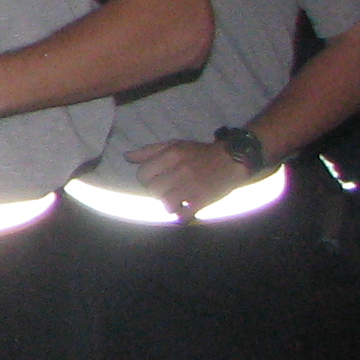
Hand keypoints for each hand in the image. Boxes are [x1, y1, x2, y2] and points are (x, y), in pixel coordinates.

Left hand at [126, 138, 245, 218]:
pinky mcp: (202, 199)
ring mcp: (191, 186)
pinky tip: (185, 208)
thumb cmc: (200, 153)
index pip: (143, 174)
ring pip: (165, 203)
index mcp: (171, 155)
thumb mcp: (175, 145)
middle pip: (152, 190)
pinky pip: (182, 214)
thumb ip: (150, 151)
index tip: (156, 179)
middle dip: (157, 192)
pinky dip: (181, 214)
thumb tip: (127, 157)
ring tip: (177, 199)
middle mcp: (179, 170)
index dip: (146, 179)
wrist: (232, 159)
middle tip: (167, 190)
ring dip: (168, 204)